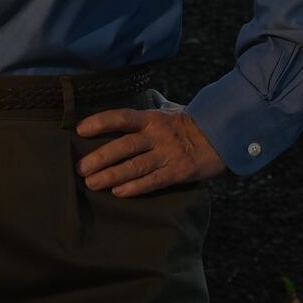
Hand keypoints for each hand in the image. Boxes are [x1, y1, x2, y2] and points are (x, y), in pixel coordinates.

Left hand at [75, 99, 226, 196]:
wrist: (222, 136)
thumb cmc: (187, 125)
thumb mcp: (167, 112)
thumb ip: (146, 112)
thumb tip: (125, 110)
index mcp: (152, 118)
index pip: (122, 117)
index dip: (100, 122)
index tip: (80, 130)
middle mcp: (157, 134)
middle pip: (124, 145)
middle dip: (101, 157)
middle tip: (81, 168)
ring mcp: (168, 154)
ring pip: (136, 165)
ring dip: (112, 175)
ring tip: (92, 183)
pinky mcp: (179, 171)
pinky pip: (154, 181)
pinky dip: (136, 187)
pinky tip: (119, 193)